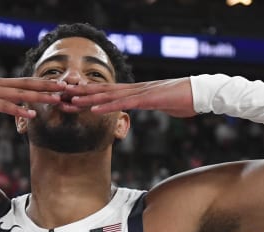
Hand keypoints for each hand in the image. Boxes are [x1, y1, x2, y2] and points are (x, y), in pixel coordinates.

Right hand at [0, 77, 65, 119]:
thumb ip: (0, 103)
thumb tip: (12, 108)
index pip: (26, 82)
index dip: (44, 83)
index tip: (60, 85)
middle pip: (28, 84)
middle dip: (48, 86)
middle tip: (66, 88)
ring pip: (21, 94)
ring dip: (40, 97)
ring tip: (56, 100)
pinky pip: (6, 107)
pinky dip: (20, 110)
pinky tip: (32, 115)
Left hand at [66, 78, 194, 116]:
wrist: (202, 93)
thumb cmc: (186, 100)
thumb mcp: (165, 105)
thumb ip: (155, 105)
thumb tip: (152, 107)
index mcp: (137, 91)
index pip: (109, 92)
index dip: (90, 93)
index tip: (73, 95)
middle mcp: (135, 89)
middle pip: (103, 91)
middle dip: (81, 93)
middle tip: (61, 94)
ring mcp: (140, 93)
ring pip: (108, 96)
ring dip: (88, 99)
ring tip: (70, 101)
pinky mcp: (147, 100)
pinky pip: (123, 104)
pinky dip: (107, 106)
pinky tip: (93, 109)